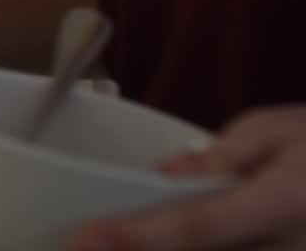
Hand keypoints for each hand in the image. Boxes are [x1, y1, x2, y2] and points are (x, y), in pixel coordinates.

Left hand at [69, 106, 305, 249]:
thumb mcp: (280, 130)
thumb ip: (221, 156)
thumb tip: (168, 176)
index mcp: (286, 201)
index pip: (198, 226)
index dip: (137, 236)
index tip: (84, 238)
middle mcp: (292, 249)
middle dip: (142, 250)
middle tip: (83, 246)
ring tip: (113, 242)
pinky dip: (205, 250)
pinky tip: (153, 243)